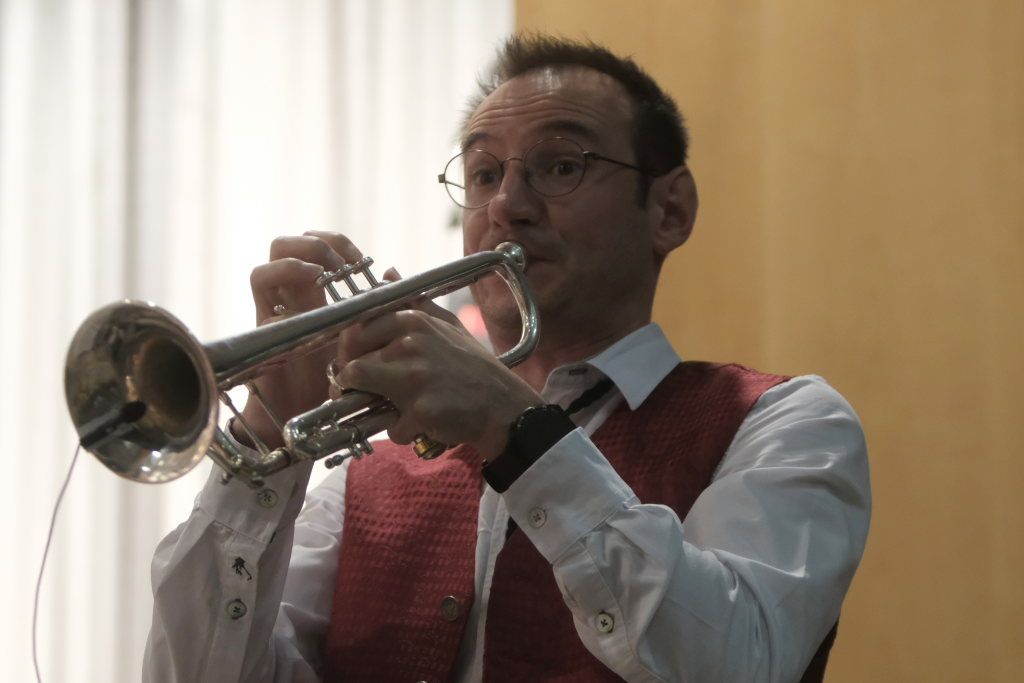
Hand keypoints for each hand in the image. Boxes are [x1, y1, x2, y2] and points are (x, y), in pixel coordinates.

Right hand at [236, 231, 364, 447]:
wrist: (308, 412)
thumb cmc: (336, 373)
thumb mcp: (360, 332)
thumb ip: (371, 304)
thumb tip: (391, 271)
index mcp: (312, 291)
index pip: (313, 246)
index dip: (336, 243)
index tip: (362, 262)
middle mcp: (289, 297)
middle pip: (282, 246)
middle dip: (312, 245)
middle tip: (341, 266)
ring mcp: (273, 314)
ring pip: (263, 271)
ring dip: (293, 264)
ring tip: (320, 276)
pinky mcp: (265, 336)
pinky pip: (263, 305)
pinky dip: (283, 297)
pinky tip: (308, 303)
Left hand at [335, 307, 541, 459]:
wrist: (504, 406)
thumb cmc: (474, 367)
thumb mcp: (448, 325)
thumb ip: (414, 302)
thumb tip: (387, 274)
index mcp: (413, 321)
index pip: (354, 331)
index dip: (351, 353)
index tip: (360, 364)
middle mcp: (410, 344)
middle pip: (352, 366)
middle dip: (357, 384)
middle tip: (373, 392)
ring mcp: (414, 377)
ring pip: (361, 394)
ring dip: (373, 406)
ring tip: (395, 408)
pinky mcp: (420, 410)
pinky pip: (391, 426)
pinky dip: (403, 431)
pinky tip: (422, 424)